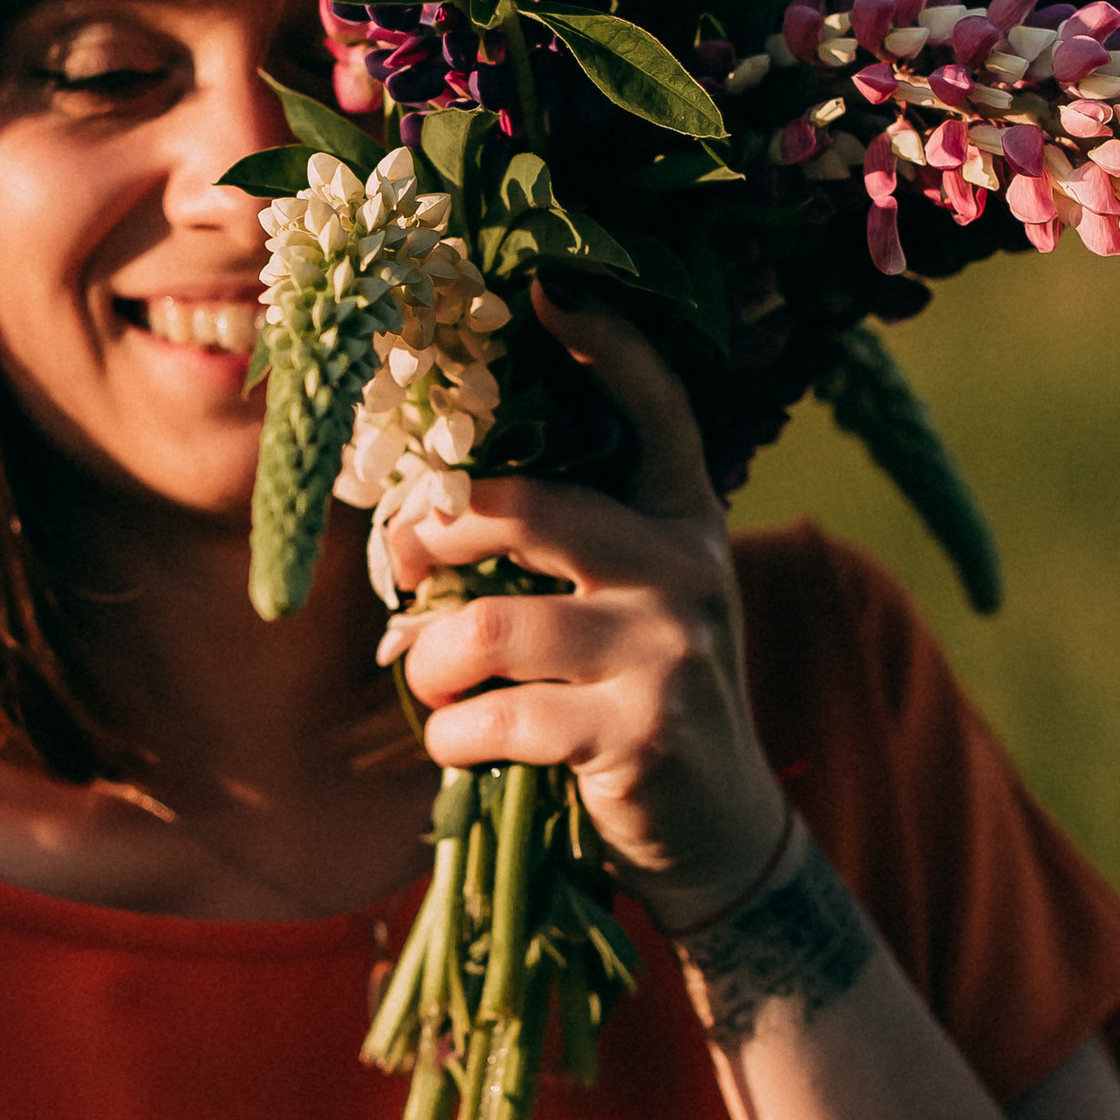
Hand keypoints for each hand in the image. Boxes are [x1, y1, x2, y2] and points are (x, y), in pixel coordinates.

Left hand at [377, 284, 787, 935]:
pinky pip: (495, 718)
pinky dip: (451, 737)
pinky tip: (463, 747)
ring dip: (427, 663)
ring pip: (487, 626)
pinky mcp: (639, 733)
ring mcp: (667, 648)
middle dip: (435, 527)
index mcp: (683, 519)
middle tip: (403, 560)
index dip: (606, 347)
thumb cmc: (637, 696)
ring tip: (429, 684)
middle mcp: (686, 567)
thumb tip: (420, 511)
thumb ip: (561, 550)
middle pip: (527, 508)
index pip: (655, 410)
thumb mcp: (627, 603)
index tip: (547, 290)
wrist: (716, 828)